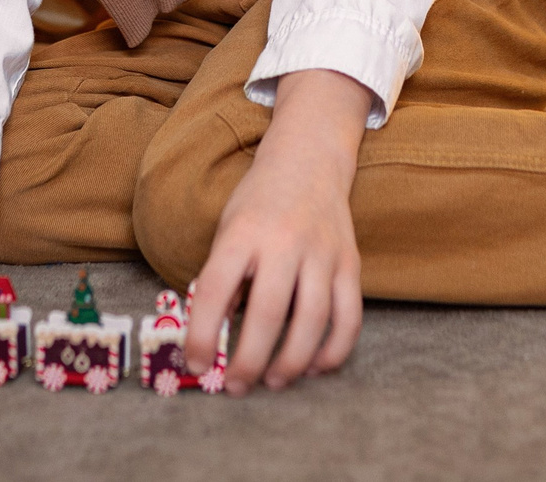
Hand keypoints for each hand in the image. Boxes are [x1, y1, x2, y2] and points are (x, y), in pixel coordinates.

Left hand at [187, 69, 370, 392]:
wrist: (309, 159)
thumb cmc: (258, 202)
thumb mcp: (227, 229)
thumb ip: (222, 279)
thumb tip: (210, 337)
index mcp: (243, 232)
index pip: (217, 289)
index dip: (201, 333)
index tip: (194, 365)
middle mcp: (284, 241)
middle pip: (269, 312)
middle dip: (250, 359)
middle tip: (237, 386)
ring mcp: (323, 252)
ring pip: (313, 318)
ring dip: (293, 360)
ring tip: (275, 382)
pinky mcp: (351, 262)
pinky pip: (349, 314)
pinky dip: (335, 348)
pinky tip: (316, 367)